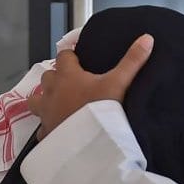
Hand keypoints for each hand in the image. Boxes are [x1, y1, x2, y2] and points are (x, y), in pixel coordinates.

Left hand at [29, 34, 153, 136]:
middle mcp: (52, 91)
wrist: (87, 144)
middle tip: (71, 82)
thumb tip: (147, 38)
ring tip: (56, 103)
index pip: (64, 55)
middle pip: (48, 76)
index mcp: (67, 75)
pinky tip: (55, 129)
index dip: (71, 54)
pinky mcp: (46, 132)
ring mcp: (46, 112)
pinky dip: (47, 126)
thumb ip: (132, 61)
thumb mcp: (118, 83)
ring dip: (44, 98)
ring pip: (36, 99)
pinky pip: (41, 127)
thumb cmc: (99, 109)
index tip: (78, 56)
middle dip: (56, 77)